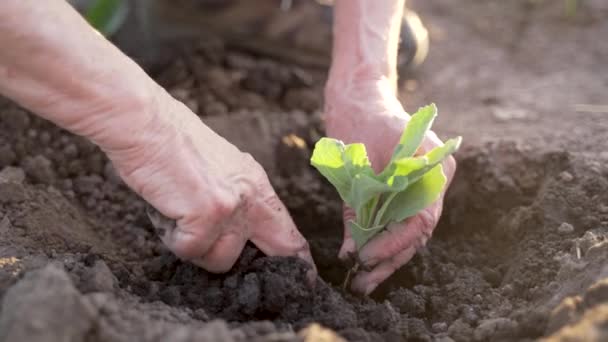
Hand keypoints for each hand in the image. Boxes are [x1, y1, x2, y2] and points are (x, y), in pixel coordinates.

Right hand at [0, 0, 313, 278]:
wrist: (145, 122)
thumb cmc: (170, 142)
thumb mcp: (217, 169)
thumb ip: (232, 198)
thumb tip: (234, 235)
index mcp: (256, 184)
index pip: (288, 230)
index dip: (296, 257)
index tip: (301, 273)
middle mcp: (251, 196)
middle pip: (280, 247)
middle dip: (268, 268)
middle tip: (241, 267)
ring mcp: (232, 206)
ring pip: (221, 260)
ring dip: (196, 248)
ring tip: (178, 217)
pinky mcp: (207, 215)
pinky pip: (190, 251)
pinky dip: (173, 239)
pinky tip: (166, 212)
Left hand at [324, 78, 455, 294]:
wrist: (359, 96)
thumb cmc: (361, 119)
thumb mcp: (358, 164)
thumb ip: (358, 208)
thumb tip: (352, 252)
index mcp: (435, 168)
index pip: (422, 220)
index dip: (394, 244)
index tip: (366, 258)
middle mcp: (434, 180)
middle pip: (416, 232)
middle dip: (388, 259)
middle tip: (363, 282)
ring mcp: (422, 186)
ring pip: (406, 232)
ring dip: (384, 256)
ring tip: (362, 281)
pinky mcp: (403, 190)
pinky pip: (395, 221)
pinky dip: (379, 238)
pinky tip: (361, 258)